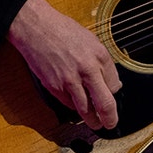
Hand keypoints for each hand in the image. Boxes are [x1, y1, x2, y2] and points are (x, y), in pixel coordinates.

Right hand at [7, 0, 121, 129]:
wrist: (37, 28)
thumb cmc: (63, 31)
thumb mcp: (91, 40)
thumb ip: (101, 61)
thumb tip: (110, 81)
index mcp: (100, 55)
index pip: (115, 85)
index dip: (114, 92)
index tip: (111, 95)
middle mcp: (87, 69)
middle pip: (105, 104)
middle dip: (110, 118)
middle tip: (110, 123)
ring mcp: (70, 80)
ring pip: (85, 110)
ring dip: (92, 119)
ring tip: (95, 123)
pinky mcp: (55, 87)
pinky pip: (69, 104)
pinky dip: (74, 106)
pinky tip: (75, 103)